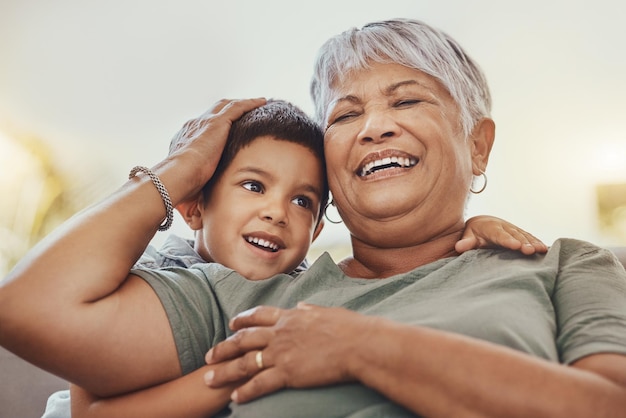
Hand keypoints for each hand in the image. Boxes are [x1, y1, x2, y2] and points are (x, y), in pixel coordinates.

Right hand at [166, 98, 265, 200]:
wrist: (176, 177)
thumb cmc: (180, 187)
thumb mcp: (190, 187)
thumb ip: (197, 192)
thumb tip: (198, 218)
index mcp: (185, 141)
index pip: (202, 129)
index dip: (215, 127)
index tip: (225, 129)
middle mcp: (193, 127)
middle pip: (214, 112)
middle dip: (228, 110)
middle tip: (244, 110)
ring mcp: (204, 123)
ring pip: (226, 106)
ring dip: (241, 104)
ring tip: (257, 102)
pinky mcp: (216, 123)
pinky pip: (237, 108)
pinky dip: (249, 103)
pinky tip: (262, 101)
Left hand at [204, 303, 368, 402]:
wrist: (359, 344)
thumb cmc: (349, 328)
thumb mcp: (327, 312)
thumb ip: (310, 310)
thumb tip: (301, 306)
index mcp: (291, 317)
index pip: (259, 315)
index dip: (242, 320)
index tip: (231, 324)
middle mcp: (281, 333)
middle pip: (244, 339)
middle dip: (224, 347)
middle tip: (209, 355)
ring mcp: (282, 353)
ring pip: (245, 362)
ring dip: (225, 371)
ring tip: (209, 379)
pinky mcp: (288, 373)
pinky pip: (260, 383)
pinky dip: (245, 391)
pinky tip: (235, 398)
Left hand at [456, 215, 547, 254]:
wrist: (482, 223)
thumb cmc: (474, 233)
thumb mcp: (468, 236)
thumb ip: (465, 242)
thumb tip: (458, 247)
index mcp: (491, 228)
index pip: (499, 235)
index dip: (507, 240)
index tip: (515, 245)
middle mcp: (505, 227)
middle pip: (515, 235)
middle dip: (523, 243)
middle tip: (530, 251)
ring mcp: (514, 230)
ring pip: (524, 236)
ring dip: (533, 242)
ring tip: (541, 250)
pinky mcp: (520, 233)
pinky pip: (529, 237)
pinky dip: (537, 242)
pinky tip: (545, 249)